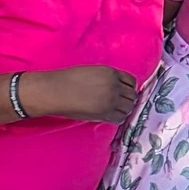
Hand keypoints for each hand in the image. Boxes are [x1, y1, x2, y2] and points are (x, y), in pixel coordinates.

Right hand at [20, 66, 137, 123]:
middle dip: (127, 99)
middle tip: (119, 102)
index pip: (131, 81)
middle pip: (132, 95)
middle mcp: (114, 86)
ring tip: (114, 109)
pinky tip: (110, 115)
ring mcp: (111, 100)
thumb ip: (107, 78)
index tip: (124, 91)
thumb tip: (117, 87)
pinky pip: (120, 118)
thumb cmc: (68, 79)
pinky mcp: (105, 113)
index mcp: (111, 73)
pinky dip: (118, 117)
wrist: (56, 91)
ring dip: (124, 109)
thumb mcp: (92, 72)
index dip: (129, 87)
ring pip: (129, 107)